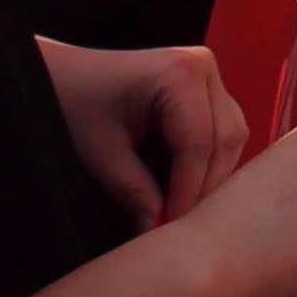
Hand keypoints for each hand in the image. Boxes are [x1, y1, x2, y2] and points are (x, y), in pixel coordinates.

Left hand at [42, 38, 244, 227]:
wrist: (65, 77)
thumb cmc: (75, 104)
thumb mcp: (100, 153)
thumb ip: (133, 192)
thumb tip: (156, 229)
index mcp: (179, 72)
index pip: (198, 143)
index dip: (188, 190)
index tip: (170, 225)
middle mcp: (203, 67)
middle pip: (225, 139)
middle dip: (204, 185)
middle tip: (177, 223)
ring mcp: (209, 75)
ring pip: (231, 137)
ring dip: (211, 175)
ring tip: (179, 205)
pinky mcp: (206, 89)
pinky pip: (223, 131)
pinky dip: (208, 162)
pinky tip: (183, 184)